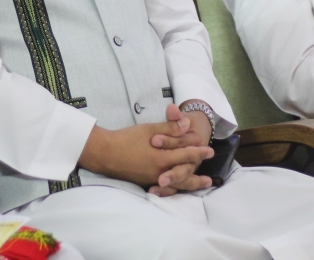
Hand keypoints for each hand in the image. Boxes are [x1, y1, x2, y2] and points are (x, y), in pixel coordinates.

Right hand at [78, 104, 211, 192]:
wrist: (104, 153)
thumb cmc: (126, 139)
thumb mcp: (149, 129)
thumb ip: (169, 128)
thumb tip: (187, 124)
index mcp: (162, 158)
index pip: (185, 155)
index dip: (198, 152)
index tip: (209, 151)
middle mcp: (159, 172)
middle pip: (184, 174)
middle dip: (197, 172)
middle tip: (209, 176)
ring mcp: (152, 180)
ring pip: (176, 184)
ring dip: (191, 184)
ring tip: (202, 185)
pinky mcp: (144, 182)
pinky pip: (165, 188)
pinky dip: (175, 188)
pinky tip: (178, 188)